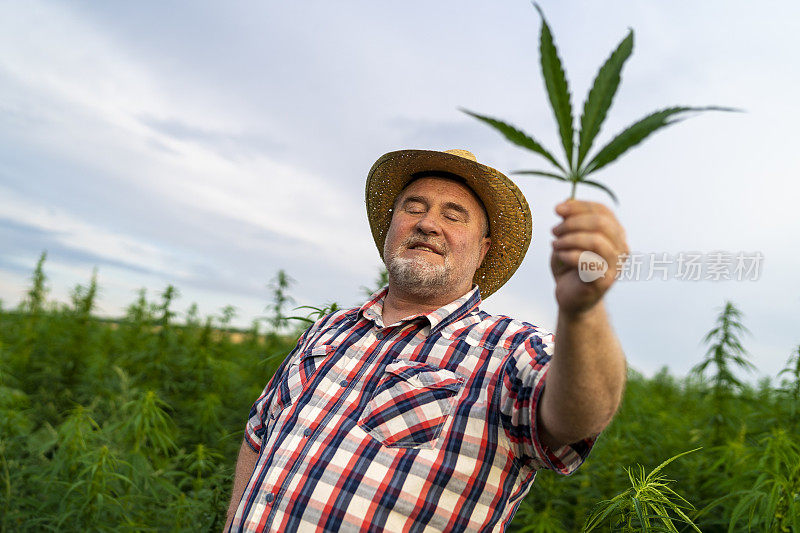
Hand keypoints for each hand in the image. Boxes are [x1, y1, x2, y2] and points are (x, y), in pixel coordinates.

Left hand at [550, 200, 628, 315]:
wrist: (570, 298)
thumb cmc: (569, 266)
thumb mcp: (567, 239)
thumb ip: (570, 221)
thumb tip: (567, 201)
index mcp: (615, 234)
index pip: (603, 211)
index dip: (579, 206)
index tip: (557, 209)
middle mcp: (621, 248)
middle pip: (602, 223)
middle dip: (573, 223)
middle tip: (554, 231)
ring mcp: (615, 266)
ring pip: (596, 241)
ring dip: (569, 239)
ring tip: (555, 244)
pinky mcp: (604, 282)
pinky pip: (588, 261)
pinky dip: (569, 255)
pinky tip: (560, 257)